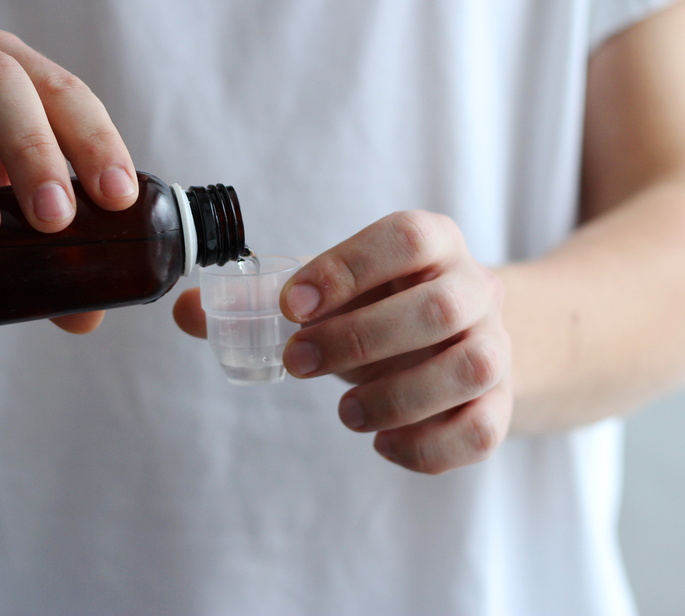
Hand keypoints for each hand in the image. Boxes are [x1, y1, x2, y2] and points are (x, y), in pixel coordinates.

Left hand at [173, 211, 510, 472]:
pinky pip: (481, 429)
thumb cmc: (383, 307)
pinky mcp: (501, 403)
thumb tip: (184, 311)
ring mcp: (497, 346)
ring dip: (397, 397)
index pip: (404, 238)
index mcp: (431, 243)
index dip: (346, 268)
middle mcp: (473, 287)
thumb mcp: (333, 292)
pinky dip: (427, 446)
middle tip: (299, 364)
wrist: (463, 337)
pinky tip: (382, 443)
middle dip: (359, 339)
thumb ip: (261, 299)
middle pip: (439, 307)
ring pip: (469, 368)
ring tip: (344, 414)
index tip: (291, 305)